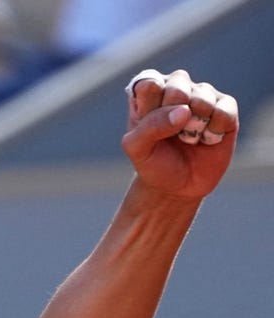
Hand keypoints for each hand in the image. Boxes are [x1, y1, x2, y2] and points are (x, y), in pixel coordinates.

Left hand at [122, 68, 238, 200]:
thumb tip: (184, 111)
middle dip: (173, 116)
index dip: (151, 107)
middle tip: (171, 135)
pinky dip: (214, 131)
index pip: (150, 83)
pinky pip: (224, 111)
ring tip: (188, 138)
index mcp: (149, 93)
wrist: (177, 187)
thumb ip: (150, 127)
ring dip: (194, 126)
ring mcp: (203, 96)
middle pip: (177, 85)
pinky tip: (207, 139)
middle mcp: (176, 88)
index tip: (148, 127)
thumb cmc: (153, 163)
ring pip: (202, 97)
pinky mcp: (226, 108)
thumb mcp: (137, 149)